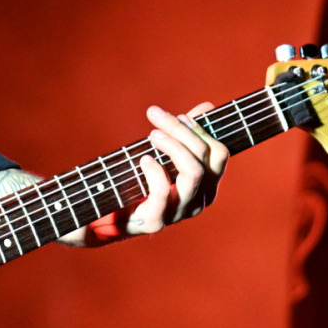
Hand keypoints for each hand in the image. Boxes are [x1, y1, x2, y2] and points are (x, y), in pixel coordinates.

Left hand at [86, 102, 227, 244]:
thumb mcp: (163, 153)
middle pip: (206, 157)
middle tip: (155, 116)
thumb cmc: (140, 180)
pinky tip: (144, 159)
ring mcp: (179, 213)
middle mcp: (199, 201)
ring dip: (173, 145)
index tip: (179, 115)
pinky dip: (155, 170)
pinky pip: (164, 191)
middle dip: (181, 129)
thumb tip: (207, 106)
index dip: (200, 130)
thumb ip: (185, 133)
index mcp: (206, 186)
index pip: (219, 153)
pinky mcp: (156, 221)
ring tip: (152, 134)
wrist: (108, 214)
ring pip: (193, 171)